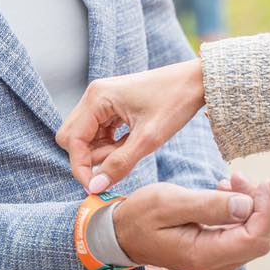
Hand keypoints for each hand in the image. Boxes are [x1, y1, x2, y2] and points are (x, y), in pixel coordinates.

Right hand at [57, 58, 204, 191]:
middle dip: (91, 158)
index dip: (81, 167)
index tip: (95, 188)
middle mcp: (95, 95)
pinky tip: (131, 145)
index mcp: (97, 97)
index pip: (72, 140)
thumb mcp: (149, 139)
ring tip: (132, 151)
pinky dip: (111, 145)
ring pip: (87, 137)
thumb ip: (119, 164)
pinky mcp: (112, 106)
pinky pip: (100, 132)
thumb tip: (94, 187)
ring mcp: (103, 100)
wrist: (197, 82)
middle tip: (118, 164)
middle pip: (74, 138)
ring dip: (104, 152)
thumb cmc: (175, 103)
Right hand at [113, 175, 269, 269]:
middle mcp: (220, 264)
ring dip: (254, 205)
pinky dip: (245, 208)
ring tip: (228, 182)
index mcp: (207, 255)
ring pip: (262, 234)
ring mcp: (223, 259)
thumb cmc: (140, 216)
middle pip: (268, 238)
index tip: (262, 182)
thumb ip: (208, 205)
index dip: (267, 209)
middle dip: (262, 204)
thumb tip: (246, 205)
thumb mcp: (169, 203)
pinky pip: (248, 231)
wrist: (123, 234)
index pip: (258, 239)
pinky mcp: (222, 250)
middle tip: (236, 178)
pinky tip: (224, 191)